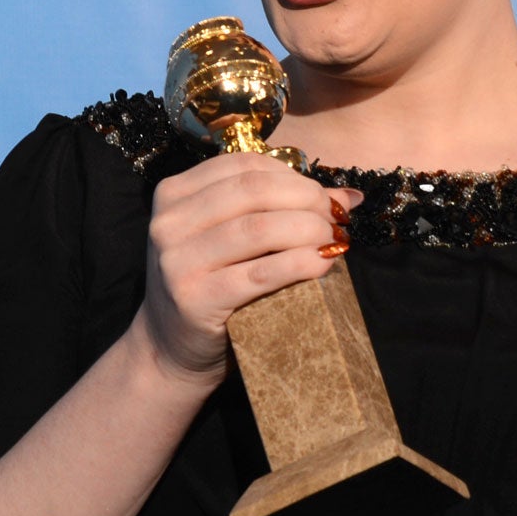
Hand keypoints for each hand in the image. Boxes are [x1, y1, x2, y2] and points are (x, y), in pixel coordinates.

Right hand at [140, 152, 361, 384]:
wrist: (172, 349)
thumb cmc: (211, 285)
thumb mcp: (229, 238)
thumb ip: (276, 208)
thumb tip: (348, 196)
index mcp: (174, 193)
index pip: (245, 166)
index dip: (294, 177)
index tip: (325, 199)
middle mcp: (168, 222)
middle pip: (255, 190)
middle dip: (307, 200)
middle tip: (335, 220)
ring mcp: (177, 261)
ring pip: (259, 228)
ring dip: (309, 230)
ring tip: (333, 241)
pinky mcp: (195, 299)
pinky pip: (260, 273)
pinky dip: (300, 263)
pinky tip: (322, 264)